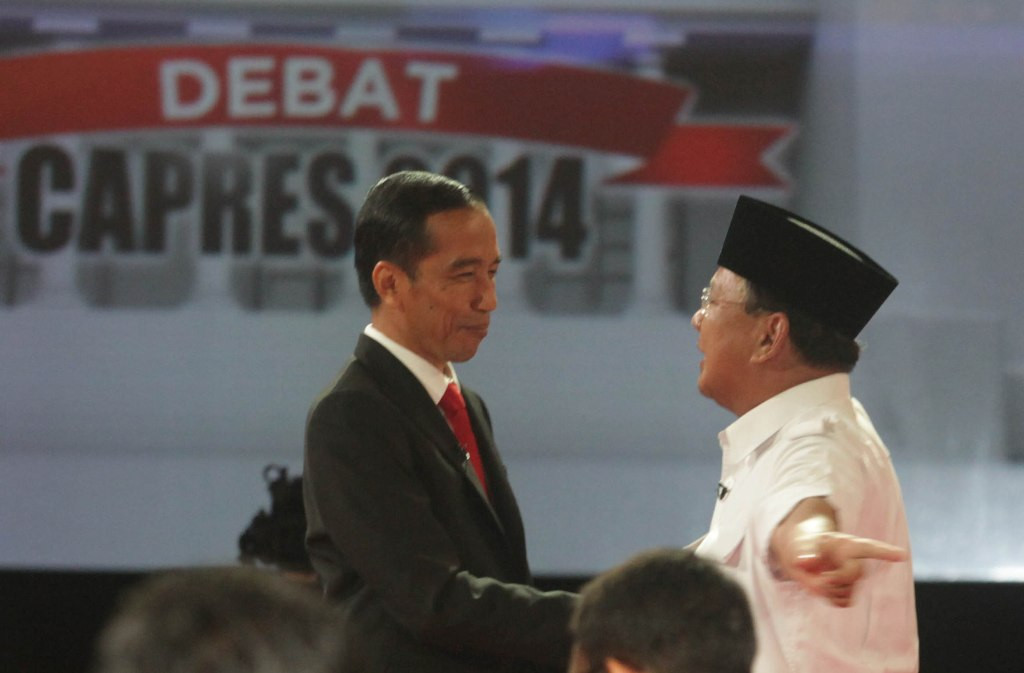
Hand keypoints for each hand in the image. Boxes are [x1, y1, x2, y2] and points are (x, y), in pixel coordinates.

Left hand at [789, 529, 906, 606]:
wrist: (804, 556)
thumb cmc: (808, 545)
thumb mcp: (803, 543)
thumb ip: (804, 552)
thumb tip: (805, 563)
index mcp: (849, 545)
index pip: (870, 548)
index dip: (886, 552)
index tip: (902, 555)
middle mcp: (856, 562)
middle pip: (855, 574)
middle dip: (836, 578)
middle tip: (821, 578)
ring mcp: (853, 578)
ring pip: (849, 591)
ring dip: (831, 590)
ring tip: (821, 579)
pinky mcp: (847, 591)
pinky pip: (844, 602)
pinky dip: (832, 599)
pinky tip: (825, 589)